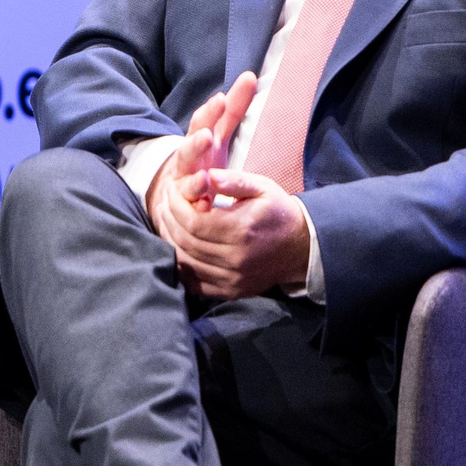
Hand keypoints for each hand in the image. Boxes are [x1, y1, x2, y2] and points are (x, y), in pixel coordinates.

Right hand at [145, 72, 257, 246]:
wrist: (174, 196)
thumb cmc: (202, 161)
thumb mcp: (219, 134)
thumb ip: (233, 110)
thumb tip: (250, 76)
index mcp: (198, 142)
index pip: (202, 123)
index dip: (210, 112)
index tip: (221, 99)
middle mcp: (187, 163)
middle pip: (188, 150)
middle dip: (196, 144)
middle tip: (206, 136)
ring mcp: (183, 186)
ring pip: (187, 182)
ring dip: (195, 182)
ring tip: (204, 180)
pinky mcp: (182, 208)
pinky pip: (188, 209)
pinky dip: (195, 209)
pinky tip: (204, 207)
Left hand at [163, 166, 311, 299]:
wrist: (301, 247)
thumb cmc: (278, 212)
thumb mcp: (262, 188)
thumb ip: (234, 180)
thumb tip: (207, 175)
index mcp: (242, 230)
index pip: (192, 221)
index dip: (175, 206)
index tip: (170, 191)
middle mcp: (236, 258)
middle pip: (185, 241)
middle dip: (168, 220)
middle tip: (163, 204)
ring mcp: (233, 278)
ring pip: (185, 262)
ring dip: (170, 241)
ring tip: (166, 221)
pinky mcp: (231, 290)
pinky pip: (194, 282)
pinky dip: (181, 265)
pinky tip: (177, 246)